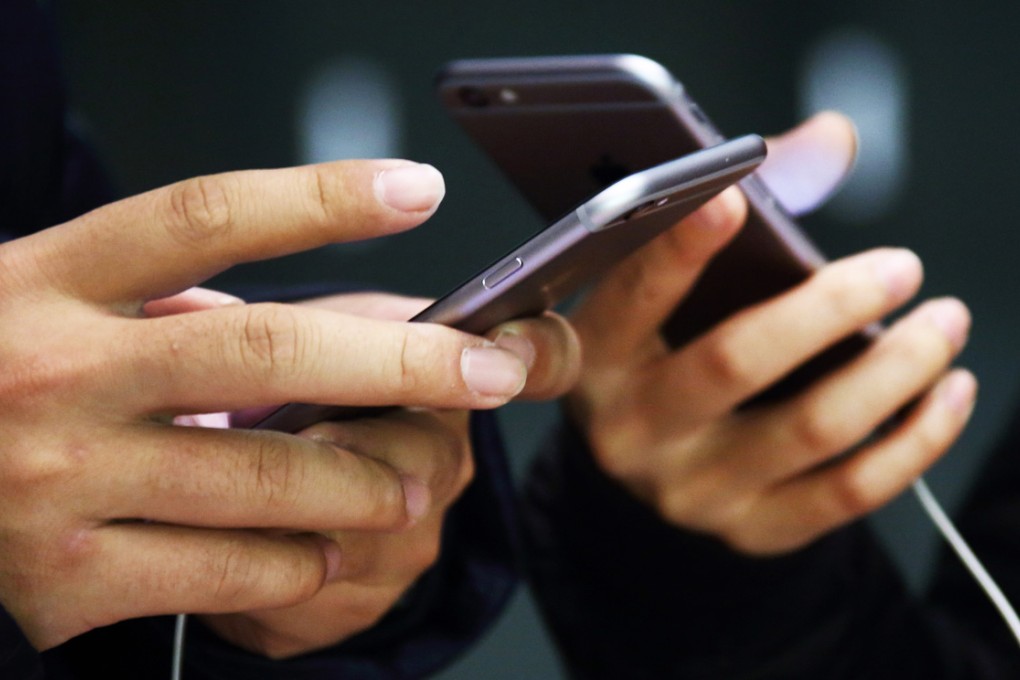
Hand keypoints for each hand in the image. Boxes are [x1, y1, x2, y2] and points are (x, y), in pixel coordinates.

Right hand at [0, 160, 575, 649]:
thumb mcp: (43, 298)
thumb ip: (154, 291)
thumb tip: (293, 292)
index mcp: (50, 279)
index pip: (207, 217)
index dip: (321, 200)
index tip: (417, 192)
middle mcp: (57, 372)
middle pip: (267, 349)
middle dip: (401, 361)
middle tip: (491, 368)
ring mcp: (58, 478)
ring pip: (262, 478)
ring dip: (362, 482)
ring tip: (411, 482)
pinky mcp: (65, 575)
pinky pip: (223, 570)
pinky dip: (294, 562)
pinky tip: (319, 551)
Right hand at [568, 113, 976, 554]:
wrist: (651, 466)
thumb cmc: (665, 351)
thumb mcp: (665, 292)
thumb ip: (742, 209)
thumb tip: (832, 140)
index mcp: (595, 357)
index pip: (630, 299)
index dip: (678, 249)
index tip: (731, 193)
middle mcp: (632, 429)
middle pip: (735, 362)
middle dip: (830, 307)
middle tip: (903, 266)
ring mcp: (691, 490)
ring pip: (811, 428)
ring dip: (898, 368)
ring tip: (946, 321)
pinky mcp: (751, 529)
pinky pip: (849, 492)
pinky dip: (915, 440)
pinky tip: (948, 393)